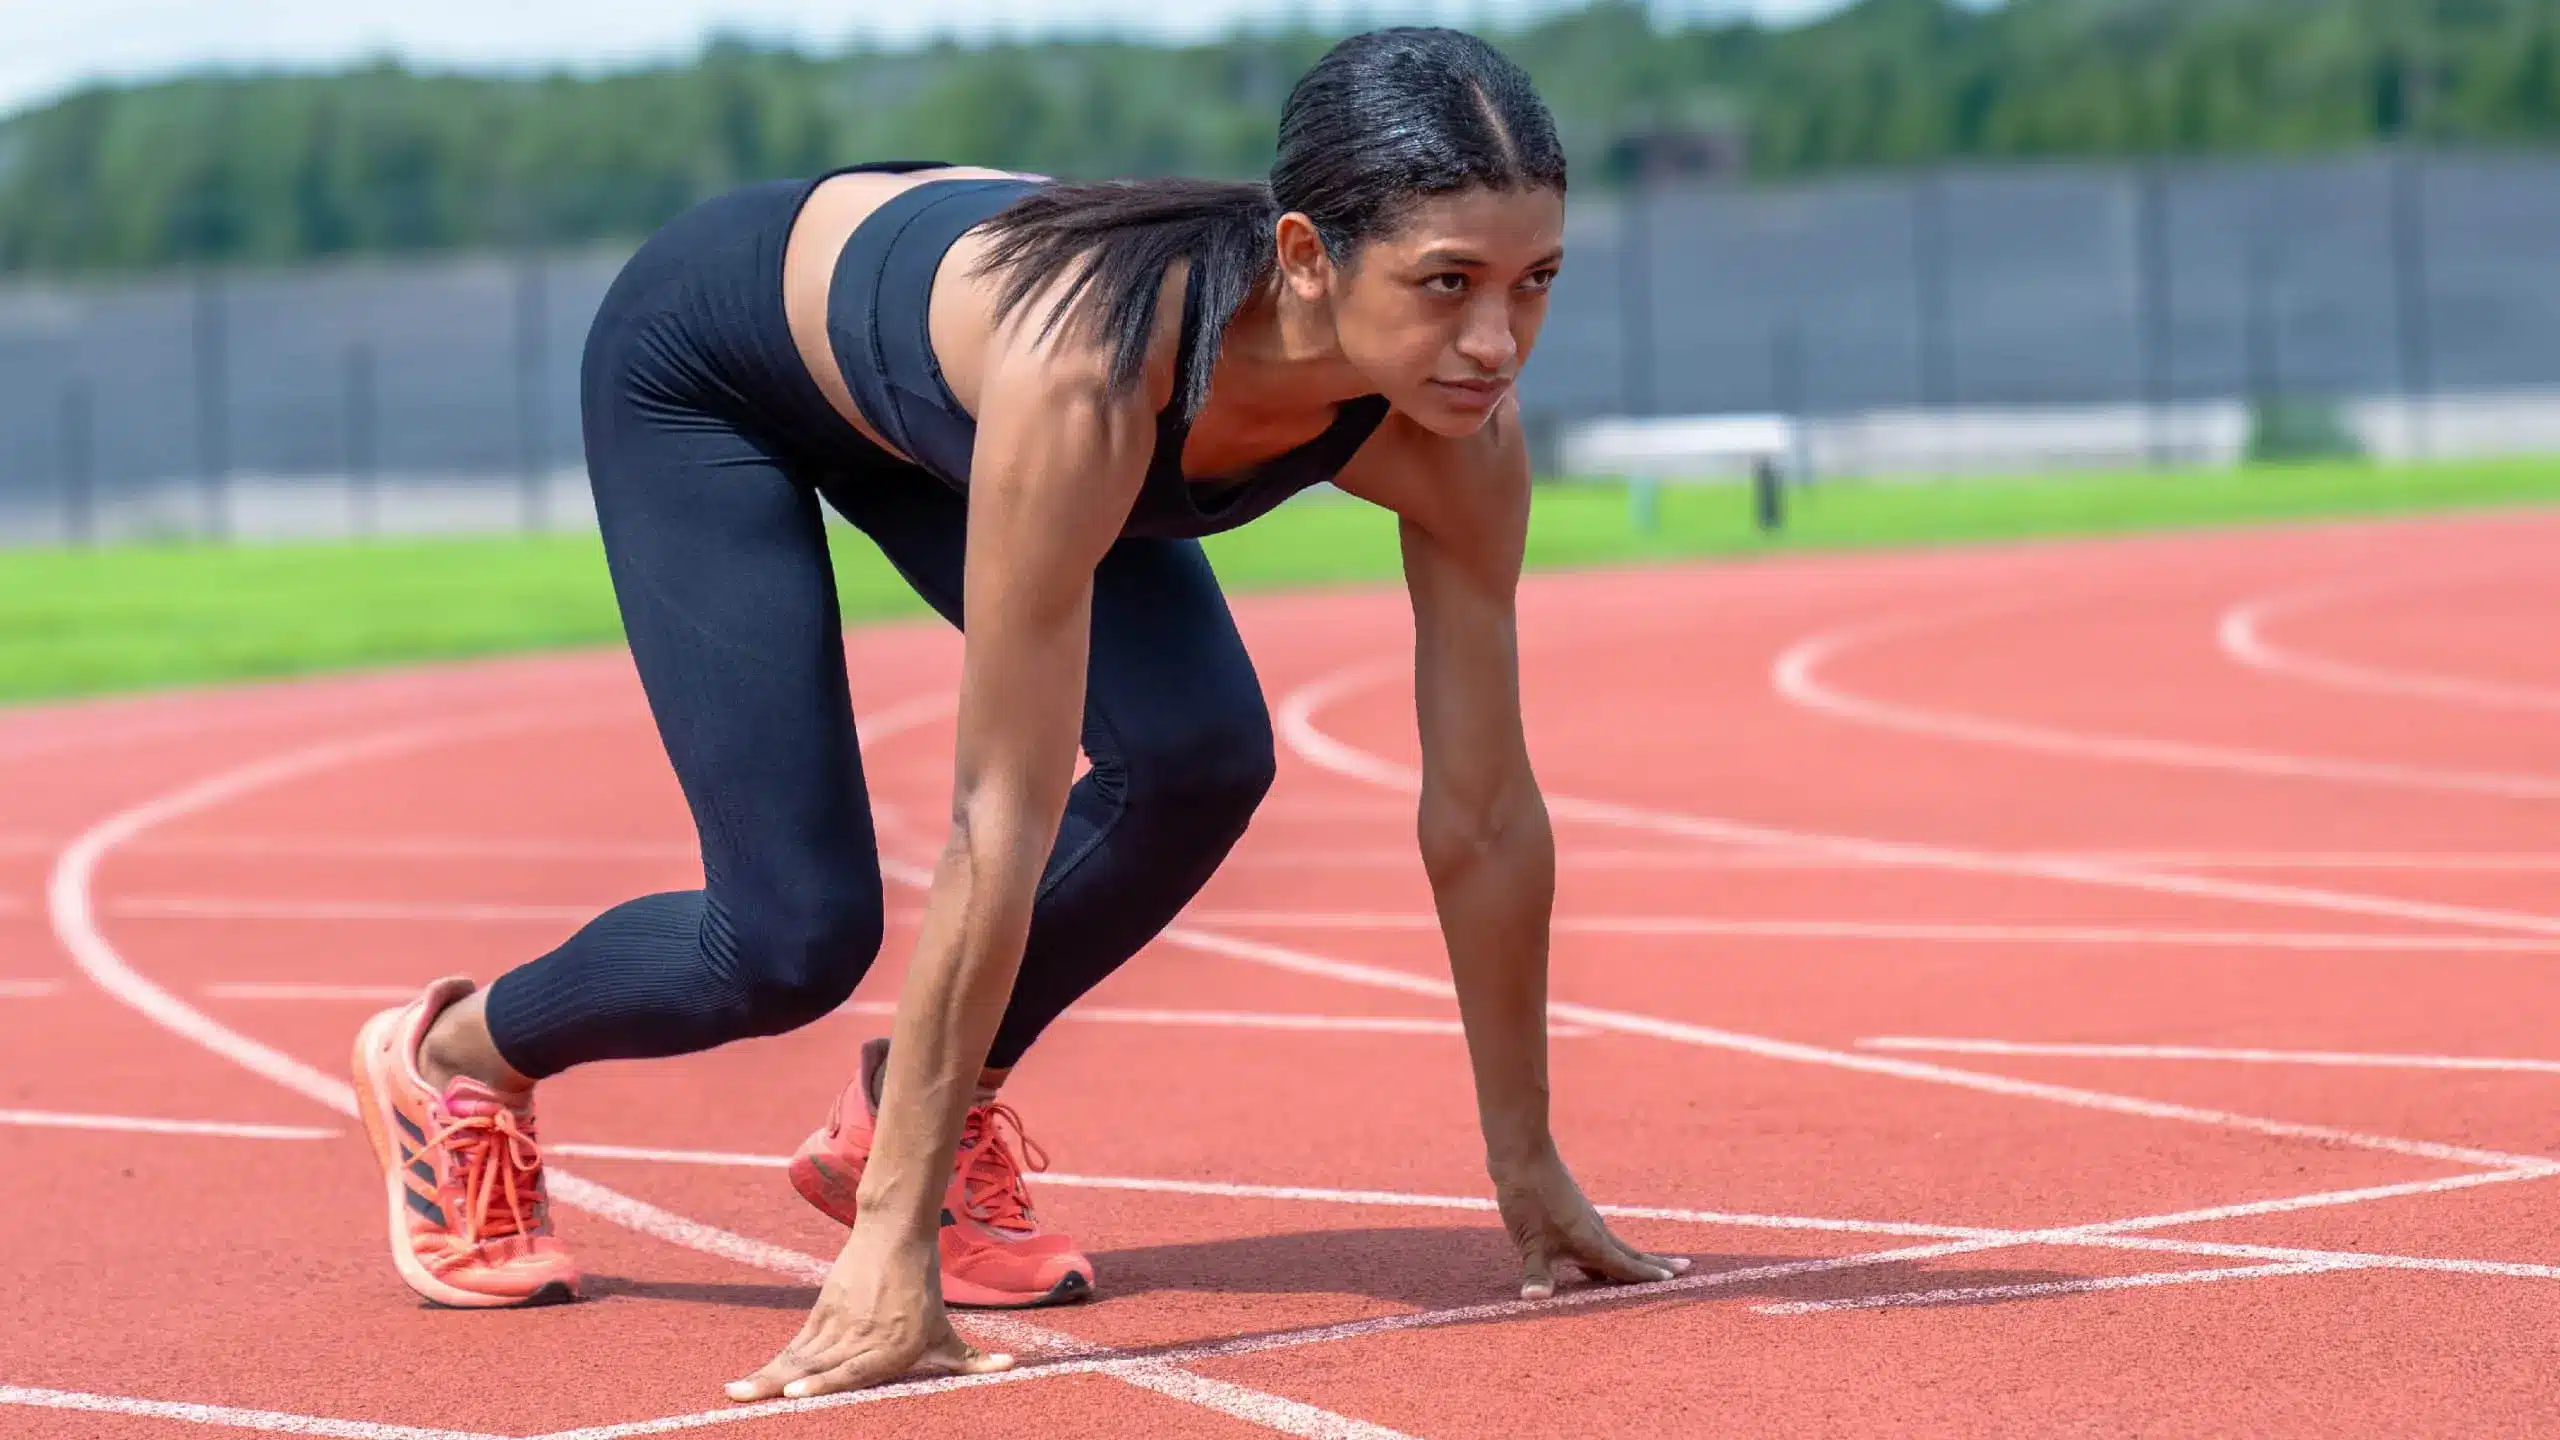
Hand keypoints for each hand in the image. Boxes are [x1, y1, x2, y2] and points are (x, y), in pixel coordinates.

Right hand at [725, 1223, 1013, 1402]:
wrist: (896, 1235)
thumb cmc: (925, 1292)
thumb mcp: (947, 1330)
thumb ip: (972, 1360)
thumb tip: (1012, 1367)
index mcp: (894, 1347)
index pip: (853, 1370)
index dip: (823, 1383)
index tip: (796, 1394)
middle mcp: (863, 1336)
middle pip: (817, 1367)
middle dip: (783, 1386)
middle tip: (751, 1402)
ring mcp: (839, 1322)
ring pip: (798, 1356)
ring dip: (767, 1377)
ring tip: (736, 1395)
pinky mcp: (822, 1311)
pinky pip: (795, 1345)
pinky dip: (771, 1364)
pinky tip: (748, 1383)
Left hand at [1491, 1144, 1691, 1300]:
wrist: (1523, 1155)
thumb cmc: (1528, 1199)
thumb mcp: (1529, 1242)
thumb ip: (1536, 1273)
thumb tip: (1534, 1300)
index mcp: (1591, 1242)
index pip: (1624, 1266)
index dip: (1646, 1276)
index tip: (1673, 1281)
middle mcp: (1595, 1230)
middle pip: (1629, 1253)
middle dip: (1655, 1264)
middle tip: (1684, 1269)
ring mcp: (1584, 1217)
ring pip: (1615, 1244)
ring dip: (1633, 1256)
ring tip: (1649, 1265)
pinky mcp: (1572, 1209)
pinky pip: (1599, 1235)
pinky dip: (1609, 1249)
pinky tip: (1598, 1254)